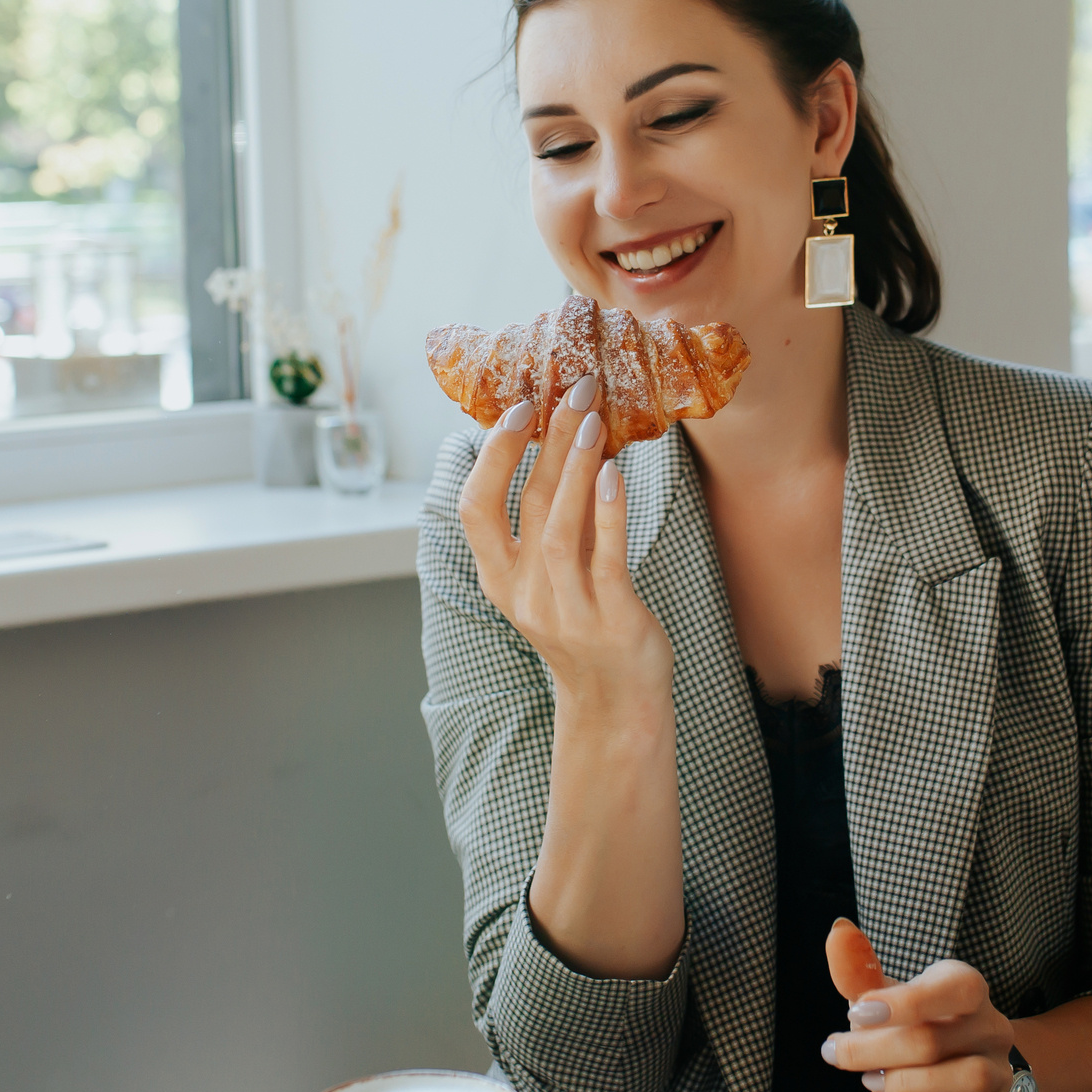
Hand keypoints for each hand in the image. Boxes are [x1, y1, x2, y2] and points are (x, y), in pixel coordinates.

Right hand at [456, 377, 670, 708]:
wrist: (616, 703)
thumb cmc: (588, 625)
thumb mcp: (557, 572)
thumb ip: (559, 515)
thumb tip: (571, 439)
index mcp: (499, 578)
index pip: (475, 508)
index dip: (493, 454)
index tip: (518, 407)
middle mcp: (523, 594)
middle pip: (523, 504)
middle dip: (545, 440)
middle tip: (573, 388)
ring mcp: (565, 611)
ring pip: (557, 529)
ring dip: (573, 468)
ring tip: (591, 420)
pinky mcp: (611, 621)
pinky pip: (607, 559)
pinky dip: (609, 512)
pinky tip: (615, 473)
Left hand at [821, 920, 1037, 1091]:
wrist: (943, 1083)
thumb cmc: (907, 1033)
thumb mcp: (878, 1002)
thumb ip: (858, 972)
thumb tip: (839, 931)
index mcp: (965, 987)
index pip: (955, 986)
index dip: (904, 1002)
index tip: (855, 1013)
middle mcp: (991, 1025)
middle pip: (938, 1039)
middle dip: (876, 1050)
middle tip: (838, 1053)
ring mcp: (1005, 1068)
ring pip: (972, 1078)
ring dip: (911, 1084)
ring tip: (873, 1082)